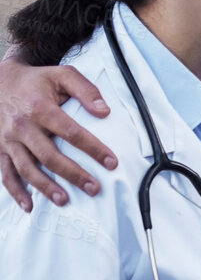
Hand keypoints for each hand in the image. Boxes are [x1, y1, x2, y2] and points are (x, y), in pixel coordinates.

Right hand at [0, 56, 116, 210]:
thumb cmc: (37, 81)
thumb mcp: (62, 75)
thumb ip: (86, 89)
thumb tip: (105, 111)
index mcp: (40, 108)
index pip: (71, 132)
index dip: (93, 148)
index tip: (112, 163)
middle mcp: (22, 127)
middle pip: (49, 156)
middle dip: (73, 174)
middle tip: (94, 188)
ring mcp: (8, 140)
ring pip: (27, 168)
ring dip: (46, 187)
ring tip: (65, 201)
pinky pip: (6, 173)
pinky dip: (16, 191)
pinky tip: (29, 205)